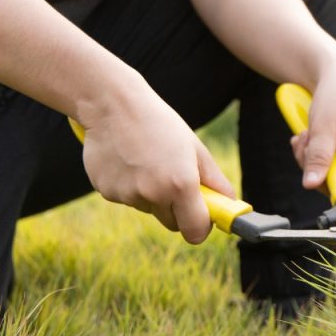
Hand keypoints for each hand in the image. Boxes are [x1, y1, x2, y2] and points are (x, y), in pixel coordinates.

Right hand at [76, 79, 234, 243]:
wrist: (113, 104)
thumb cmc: (160, 124)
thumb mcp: (195, 149)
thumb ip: (215, 181)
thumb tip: (230, 203)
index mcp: (180, 184)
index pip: (195, 231)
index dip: (201, 228)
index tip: (204, 219)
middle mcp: (153, 194)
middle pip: (172, 224)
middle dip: (178, 209)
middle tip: (175, 179)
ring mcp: (127, 194)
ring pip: (148, 208)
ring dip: (151, 194)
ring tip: (147, 160)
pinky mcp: (105, 191)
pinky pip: (126, 198)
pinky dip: (129, 186)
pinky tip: (127, 160)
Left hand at [290, 58, 335, 199]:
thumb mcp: (323, 126)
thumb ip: (318, 157)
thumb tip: (311, 185)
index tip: (325, 189)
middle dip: (317, 171)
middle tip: (306, 146)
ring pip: (328, 178)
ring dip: (309, 160)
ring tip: (306, 136)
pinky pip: (324, 168)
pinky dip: (310, 156)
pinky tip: (308, 138)